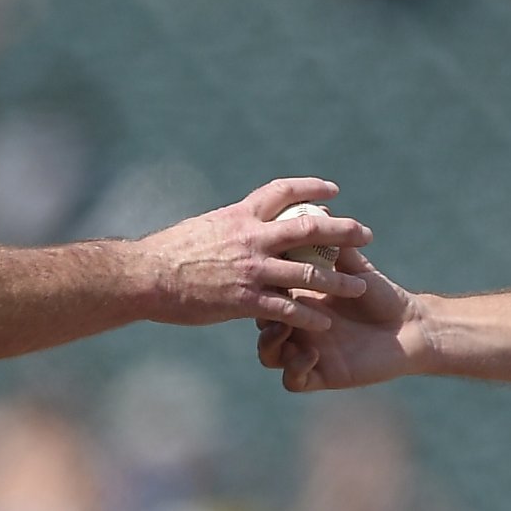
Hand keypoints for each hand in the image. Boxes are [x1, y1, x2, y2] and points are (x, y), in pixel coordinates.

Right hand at [138, 178, 371, 328]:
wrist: (144, 277)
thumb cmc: (166, 253)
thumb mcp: (201, 228)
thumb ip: (228, 227)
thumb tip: (238, 224)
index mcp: (240, 215)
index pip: (283, 192)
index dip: (312, 187)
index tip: (334, 190)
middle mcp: (251, 237)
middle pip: (310, 226)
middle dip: (342, 229)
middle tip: (366, 234)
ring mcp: (251, 269)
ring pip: (308, 271)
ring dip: (338, 279)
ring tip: (360, 286)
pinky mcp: (245, 300)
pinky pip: (287, 308)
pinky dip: (309, 316)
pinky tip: (325, 322)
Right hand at [256, 247, 425, 391]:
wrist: (411, 327)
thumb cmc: (383, 294)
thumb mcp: (355, 269)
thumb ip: (336, 248)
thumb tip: (320, 214)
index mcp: (302, 300)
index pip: (268, 294)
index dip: (260, 286)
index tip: (262, 275)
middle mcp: (300, 327)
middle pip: (261, 325)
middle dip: (260, 315)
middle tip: (267, 304)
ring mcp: (307, 352)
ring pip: (269, 355)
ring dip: (271, 343)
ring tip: (284, 329)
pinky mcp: (321, 376)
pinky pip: (293, 380)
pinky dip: (296, 368)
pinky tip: (312, 353)